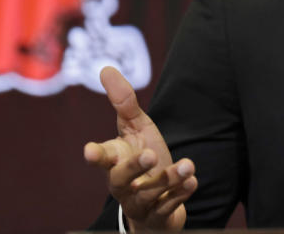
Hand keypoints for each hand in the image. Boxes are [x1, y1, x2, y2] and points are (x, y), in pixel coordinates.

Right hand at [84, 66, 197, 231]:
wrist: (155, 204)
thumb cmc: (142, 159)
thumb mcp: (136, 128)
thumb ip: (123, 102)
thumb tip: (105, 68)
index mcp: (115, 161)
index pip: (102, 158)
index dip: (96, 155)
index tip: (90, 151)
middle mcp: (123, 184)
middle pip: (121, 179)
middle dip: (135, 167)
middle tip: (149, 154)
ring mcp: (140, 201)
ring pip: (150, 194)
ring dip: (169, 179)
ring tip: (188, 165)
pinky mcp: (159, 215)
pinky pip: (168, 207)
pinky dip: (180, 194)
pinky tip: (192, 181)